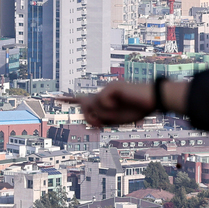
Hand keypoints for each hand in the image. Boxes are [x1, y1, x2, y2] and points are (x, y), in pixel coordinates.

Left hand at [65, 81, 186, 127]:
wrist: (153, 100)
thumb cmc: (138, 110)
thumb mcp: (117, 119)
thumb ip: (101, 117)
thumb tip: (88, 116)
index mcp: (103, 101)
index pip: (82, 99)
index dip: (68, 98)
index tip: (54, 97)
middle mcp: (102, 93)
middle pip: (85, 106)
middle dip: (91, 117)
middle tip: (105, 121)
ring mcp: (106, 89)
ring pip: (94, 107)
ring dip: (106, 115)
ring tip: (119, 110)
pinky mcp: (110, 86)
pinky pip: (102, 101)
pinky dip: (110, 107)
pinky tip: (121, 101)